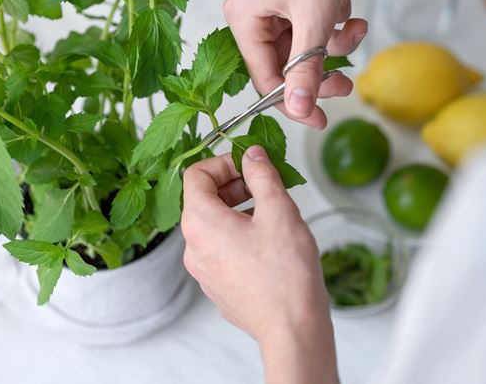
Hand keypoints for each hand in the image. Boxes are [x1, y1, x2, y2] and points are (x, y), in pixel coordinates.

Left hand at [182, 147, 338, 383]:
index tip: (250, 164)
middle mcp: (193, 247)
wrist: (292, 329)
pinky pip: (223, 248)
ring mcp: (203, 270)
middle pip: (204, 199)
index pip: (196, 174)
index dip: (224, 161)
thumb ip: (262, 175)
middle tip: (266, 185)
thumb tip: (253, 156)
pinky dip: (241, 235)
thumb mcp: (278, 210)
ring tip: (273, 213)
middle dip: (235, 185)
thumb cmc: (285, 274)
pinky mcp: (218, 286)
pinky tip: (270, 242)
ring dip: (241, 210)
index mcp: (200, 222)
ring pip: (215, 225)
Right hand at [224, 0, 376, 128]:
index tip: (318, 119)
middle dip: (320, 74)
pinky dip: (336, 29)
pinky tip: (351, 15)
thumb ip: (305, 68)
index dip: (292, 102)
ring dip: (334, 48)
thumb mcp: (314, 18)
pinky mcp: (298, 1)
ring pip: (305, 50)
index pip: (264, 77)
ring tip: (355, 33)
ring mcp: (278, 7)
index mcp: (244, 18)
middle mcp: (256, 14)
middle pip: (286, 66)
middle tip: (345, 85)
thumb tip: (299, 109)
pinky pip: (315, 31)